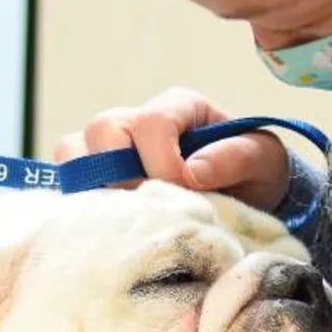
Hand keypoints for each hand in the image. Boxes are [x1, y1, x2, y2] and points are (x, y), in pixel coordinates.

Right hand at [53, 87, 291, 211]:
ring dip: (93, 185)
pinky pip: (67, 180)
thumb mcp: (264, 162)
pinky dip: (80, 201)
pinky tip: (110, 224)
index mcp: (180, 107)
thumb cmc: (253, 174)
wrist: (244, 201)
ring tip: (127, 214)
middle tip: (150, 206)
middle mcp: (138, 121)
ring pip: (73, 150)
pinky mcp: (96, 176)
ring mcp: (112, 148)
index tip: (184, 192)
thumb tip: (194, 170)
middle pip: (103, 129)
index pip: (152, 123)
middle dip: (123, 173)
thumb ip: (238, 158)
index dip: (162, 162)